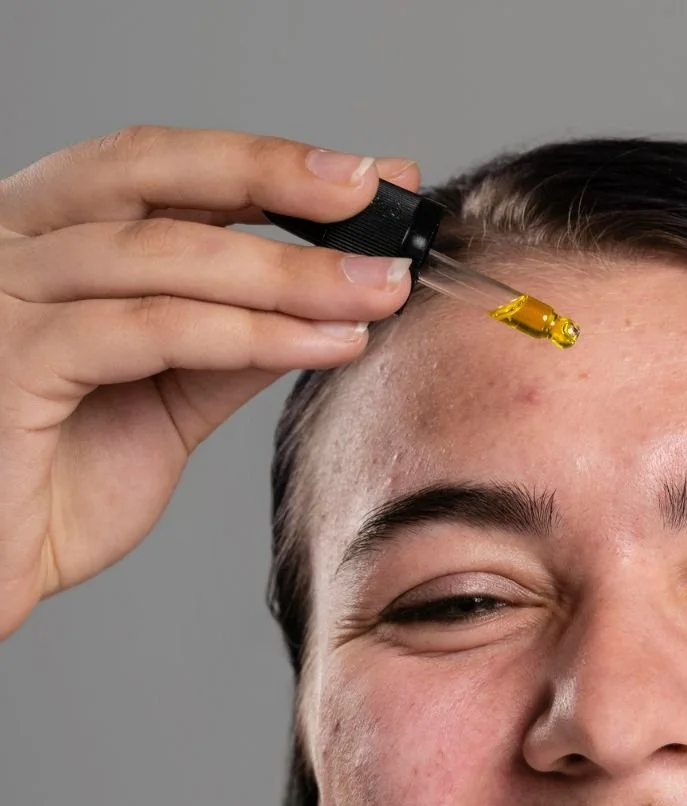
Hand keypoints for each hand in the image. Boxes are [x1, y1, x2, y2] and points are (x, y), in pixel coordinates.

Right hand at [0, 124, 420, 639]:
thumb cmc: (52, 488)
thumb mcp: (163, 399)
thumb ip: (227, 344)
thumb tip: (326, 298)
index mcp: (43, 239)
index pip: (155, 171)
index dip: (262, 165)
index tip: (367, 177)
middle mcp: (9, 245)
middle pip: (149, 174)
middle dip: (274, 178)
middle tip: (379, 193)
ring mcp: (4, 297)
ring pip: (162, 256)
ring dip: (288, 271)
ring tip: (379, 288)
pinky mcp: (13, 359)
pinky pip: (150, 331)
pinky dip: (250, 334)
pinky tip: (326, 343)